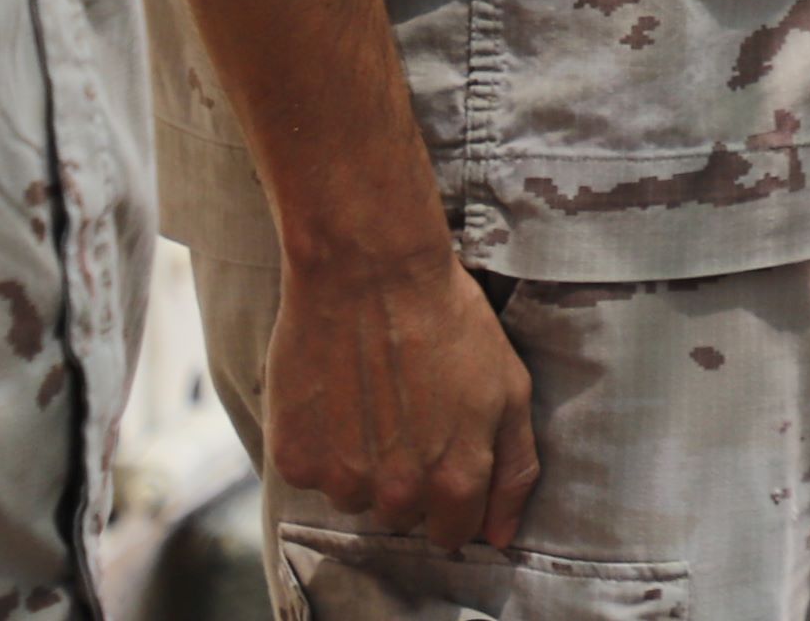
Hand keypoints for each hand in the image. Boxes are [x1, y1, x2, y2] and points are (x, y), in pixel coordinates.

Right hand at [264, 242, 539, 549]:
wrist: (370, 272)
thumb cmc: (447, 320)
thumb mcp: (509, 387)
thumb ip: (514, 470)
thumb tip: (500, 537)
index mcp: (456, 481)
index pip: (452, 533)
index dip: (452, 496)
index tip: (443, 454)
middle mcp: (399, 494)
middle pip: (402, 516)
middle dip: (409, 478)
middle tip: (408, 413)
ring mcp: (342, 480)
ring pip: (355, 496)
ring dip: (362, 462)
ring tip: (370, 398)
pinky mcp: (295, 460)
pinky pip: (312, 473)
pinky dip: (321, 444)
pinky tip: (335, 394)